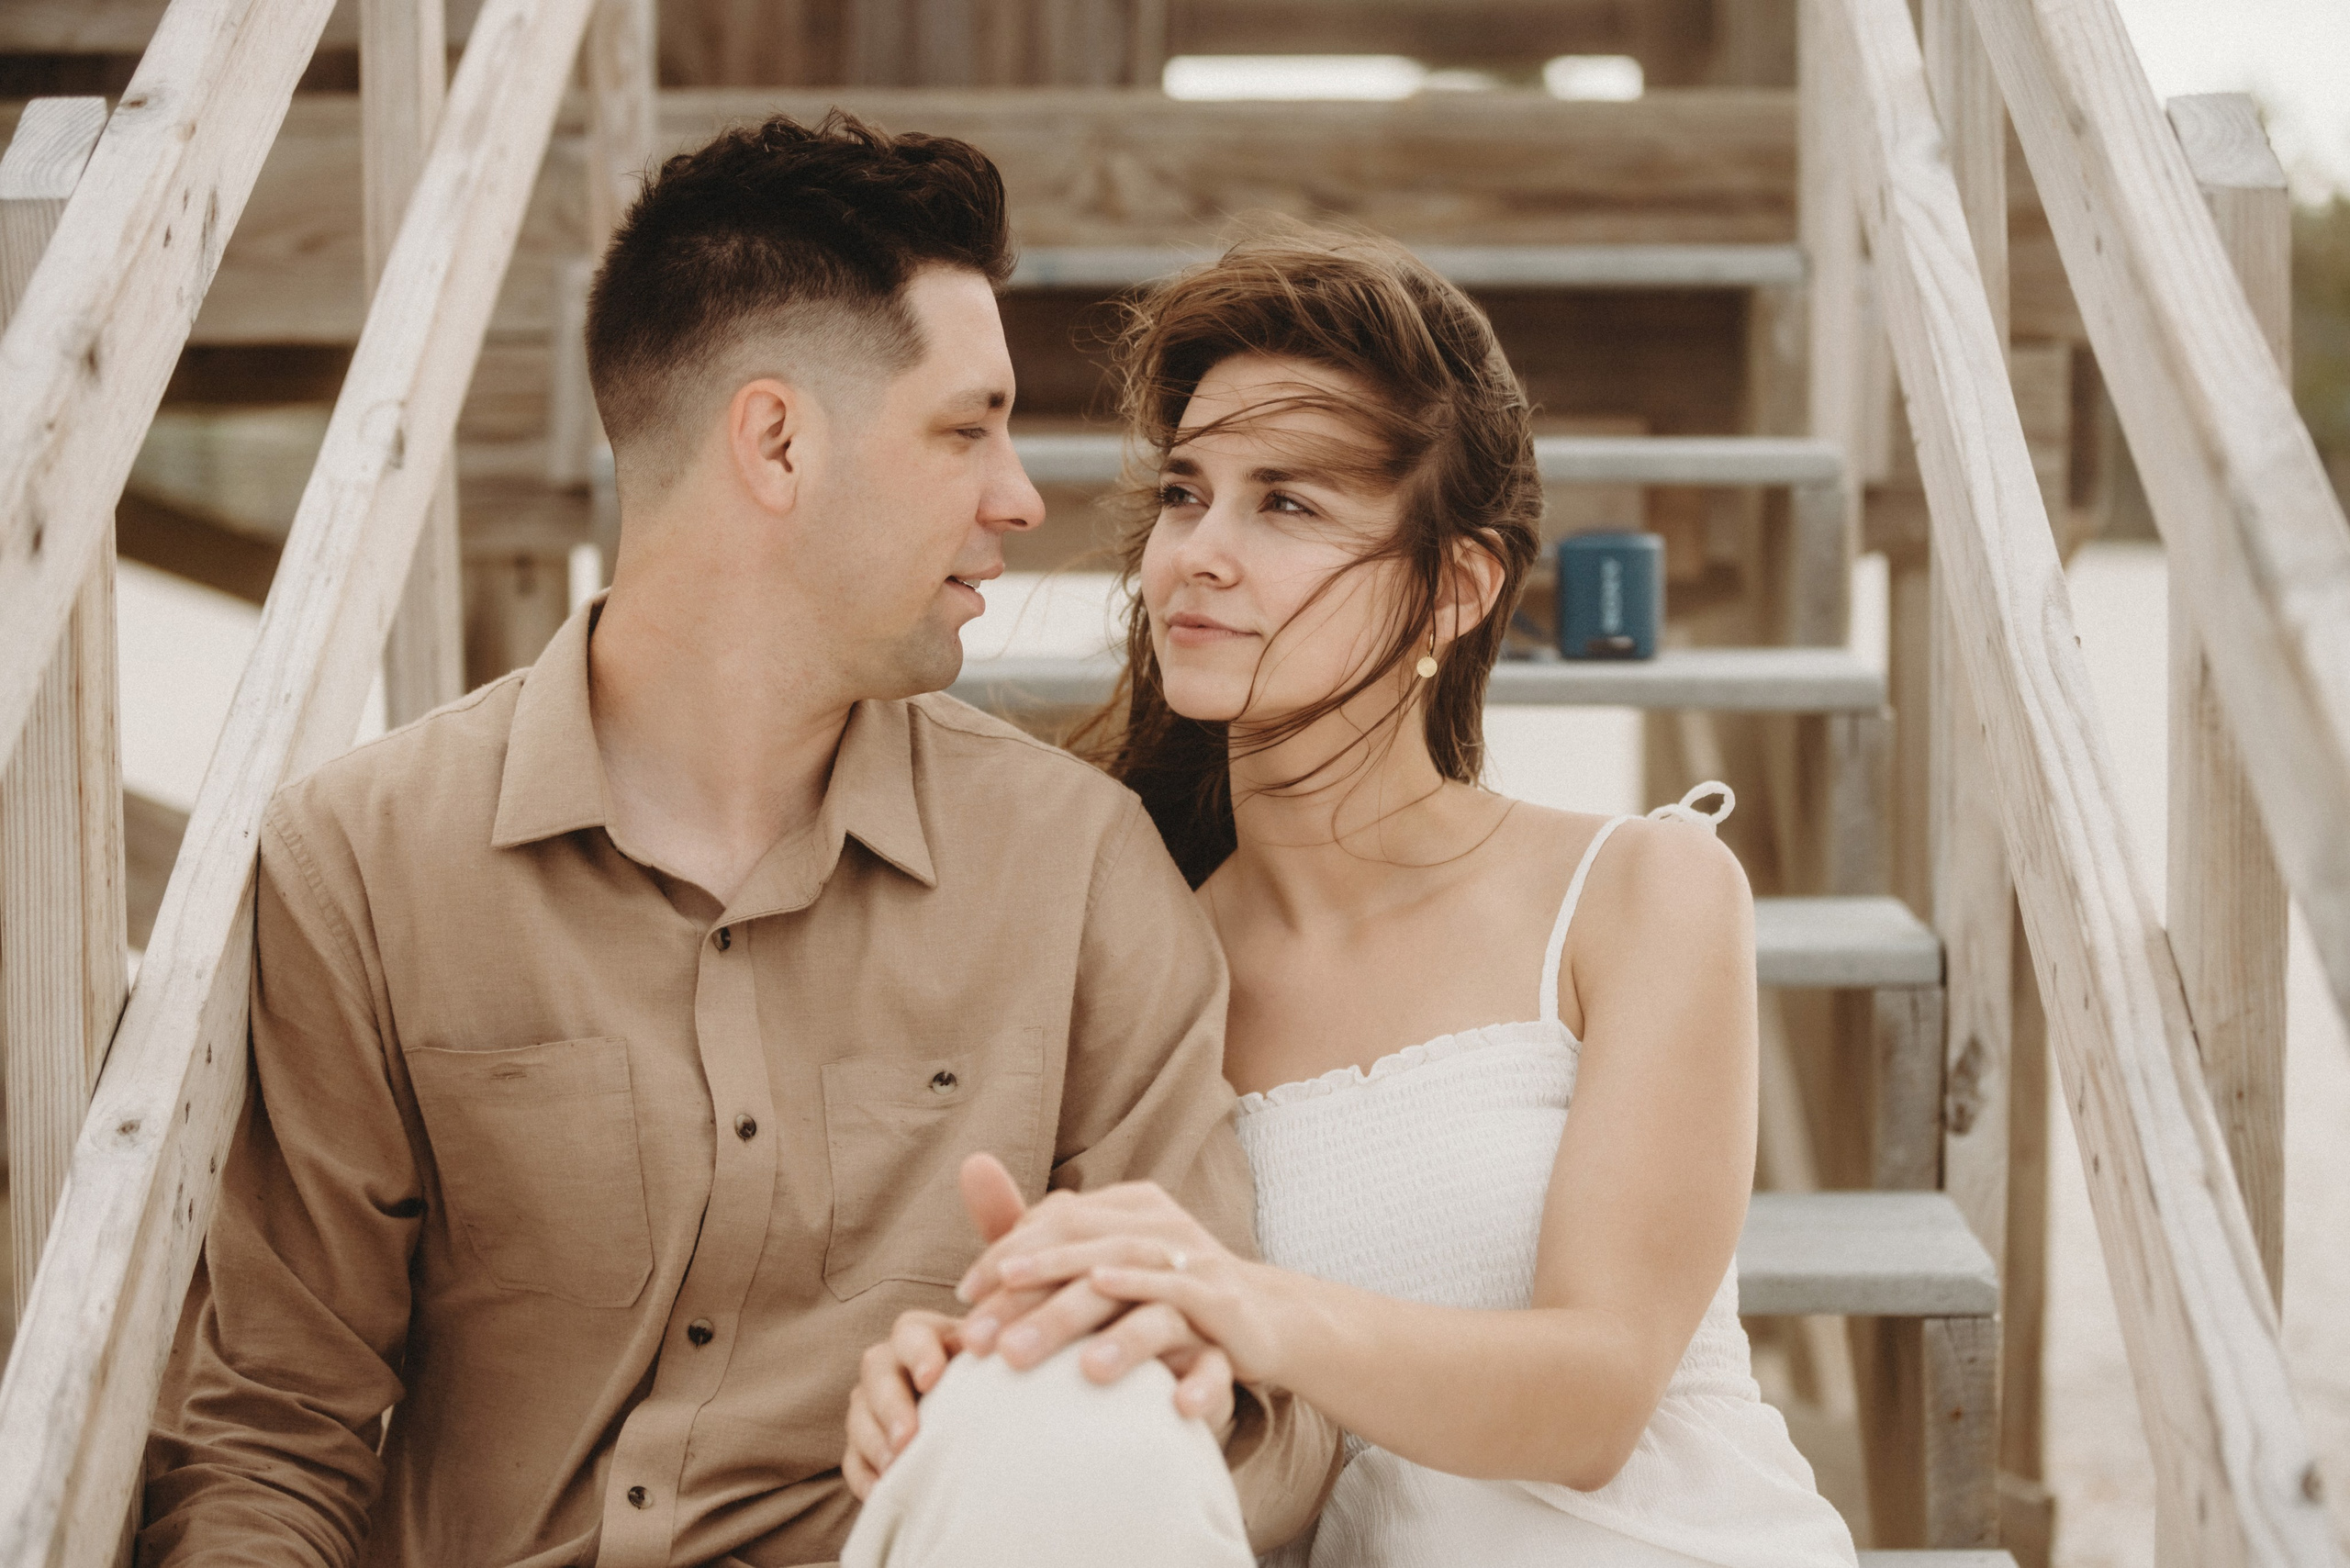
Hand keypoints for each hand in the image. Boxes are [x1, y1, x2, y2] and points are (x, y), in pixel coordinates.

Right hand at [839, 1155, 1029, 1496]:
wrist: (1033, 1435)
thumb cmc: (1019, 1348)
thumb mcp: (1019, 1296)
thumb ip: (1002, 1234)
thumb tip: (979, 1159)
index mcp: (931, 1336)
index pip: (906, 1334)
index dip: (918, 1352)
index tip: (941, 1374)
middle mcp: (903, 1372)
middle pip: (872, 1377)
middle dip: (888, 1402)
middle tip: (916, 1431)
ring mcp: (889, 1415)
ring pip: (860, 1422)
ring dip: (876, 1440)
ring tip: (905, 1461)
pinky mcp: (882, 1461)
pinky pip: (858, 1467)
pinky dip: (870, 1475)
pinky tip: (891, 1486)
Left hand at [956, 1177, 1261, 1406]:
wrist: (1261, 1318)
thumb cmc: (1162, 1291)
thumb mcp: (1099, 1260)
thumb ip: (1036, 1228)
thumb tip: (970, 1163)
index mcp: (1128, 1206)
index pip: (1055, 1222)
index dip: (1006, 1256)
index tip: (964, 1301)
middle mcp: (1161, 1224)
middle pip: (1083, 1250)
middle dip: (1025, 1297)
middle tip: (979, 1341)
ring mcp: (1195, 1260)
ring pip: (1126, 1279)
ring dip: (1071, 1319)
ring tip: (1021, 1356)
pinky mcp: (1223, 1304)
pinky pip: (1182, 1313)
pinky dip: (1142, 1330)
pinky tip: (1101, 1360)